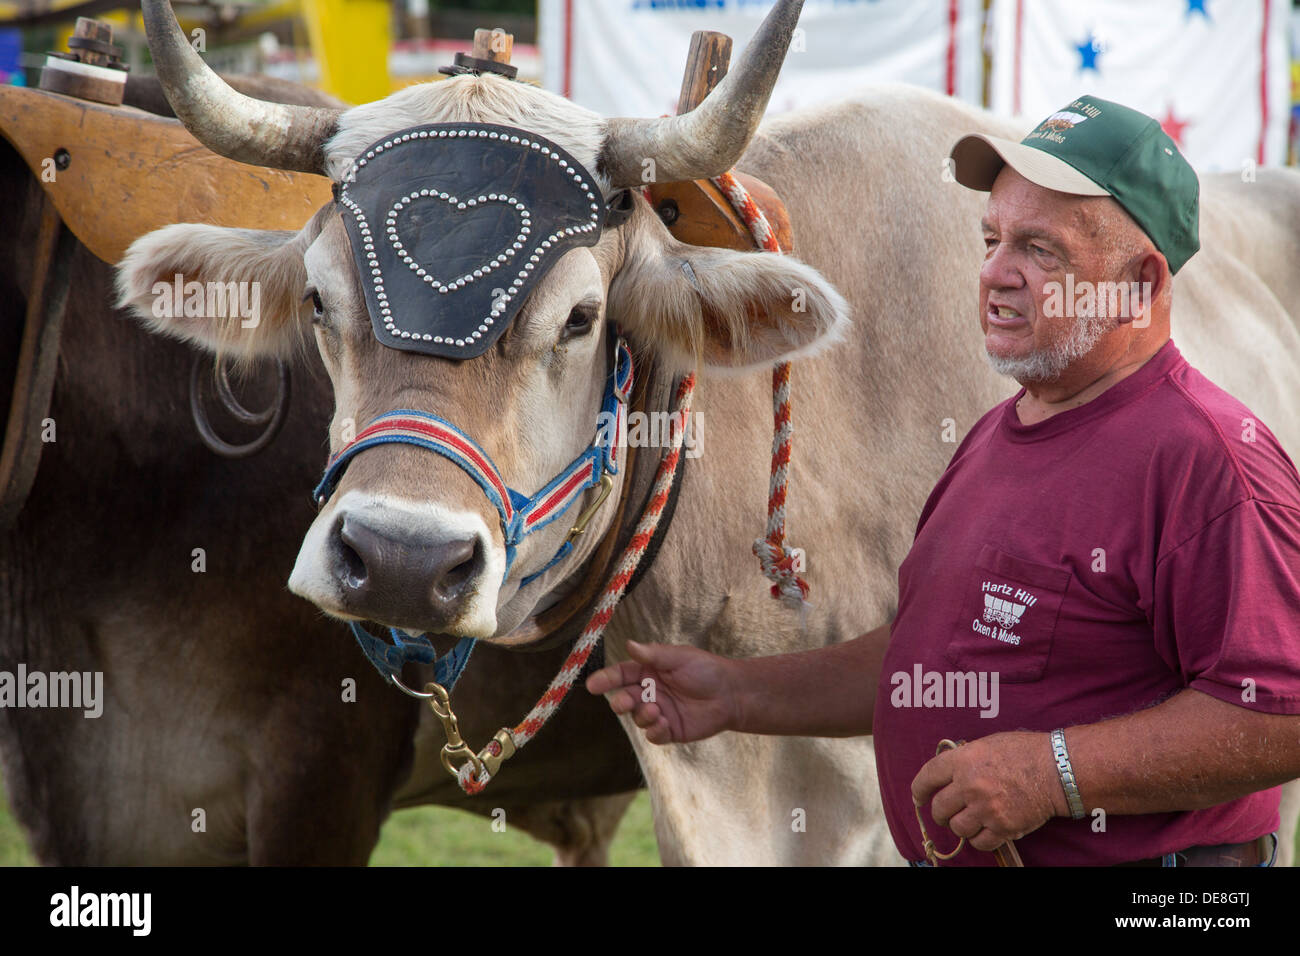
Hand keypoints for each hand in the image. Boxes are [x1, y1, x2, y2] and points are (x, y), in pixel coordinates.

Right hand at [584, 639, 737, 744]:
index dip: (606, 679)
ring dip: (643, 715)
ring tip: (658, 710)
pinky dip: (655, 731)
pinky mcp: (669, 730)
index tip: (592, 685)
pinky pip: (653, 735)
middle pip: (624, 698)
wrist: (731, 694)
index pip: (621, 675)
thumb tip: (629, 644)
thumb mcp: (679, 657)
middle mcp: (649, 692)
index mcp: (648, 671)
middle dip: (622, 701)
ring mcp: (658, 712)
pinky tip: (665, 724)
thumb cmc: (706, 669)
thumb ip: (653, 655)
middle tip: (626, 702)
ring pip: (637, 718)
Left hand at [911, 731, 1067, 851]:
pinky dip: (979, 839)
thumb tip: (947, 774)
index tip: (918, 796)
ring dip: (961, 826)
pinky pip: (979, 842)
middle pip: (939, 808)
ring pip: (957, 828)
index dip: (919, 789)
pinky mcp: (1003, 826)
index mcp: (963, 759)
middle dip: (941, 812)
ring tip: (970, 819)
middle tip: (948, 811)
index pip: (927, 777)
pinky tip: (985, 829)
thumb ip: (964, 759)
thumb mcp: (987, 744)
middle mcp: (970, 784)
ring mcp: (986, 807)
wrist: (1057, 769)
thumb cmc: (1024, 752)